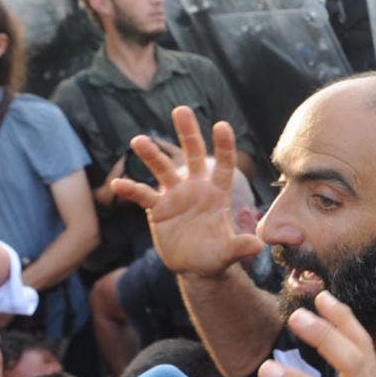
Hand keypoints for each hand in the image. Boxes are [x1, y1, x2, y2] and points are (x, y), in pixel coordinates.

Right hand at [111, 106, 261, 277]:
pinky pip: (143, 195)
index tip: (221, 125)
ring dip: (151, 155)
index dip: (223, 146)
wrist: (195, 267)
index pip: (224, 166)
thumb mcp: (228, 252)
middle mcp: (196, 188)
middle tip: (181, 109)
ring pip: (163, 170)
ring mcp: (176, 195)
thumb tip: (258, 245)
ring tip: (138, 140)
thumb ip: (240, 246)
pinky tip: (117, 185)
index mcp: (218, 193)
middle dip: (188, 133)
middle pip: (193, 155)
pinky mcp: (158, 208)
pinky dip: (131, 190)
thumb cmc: (216, 255)